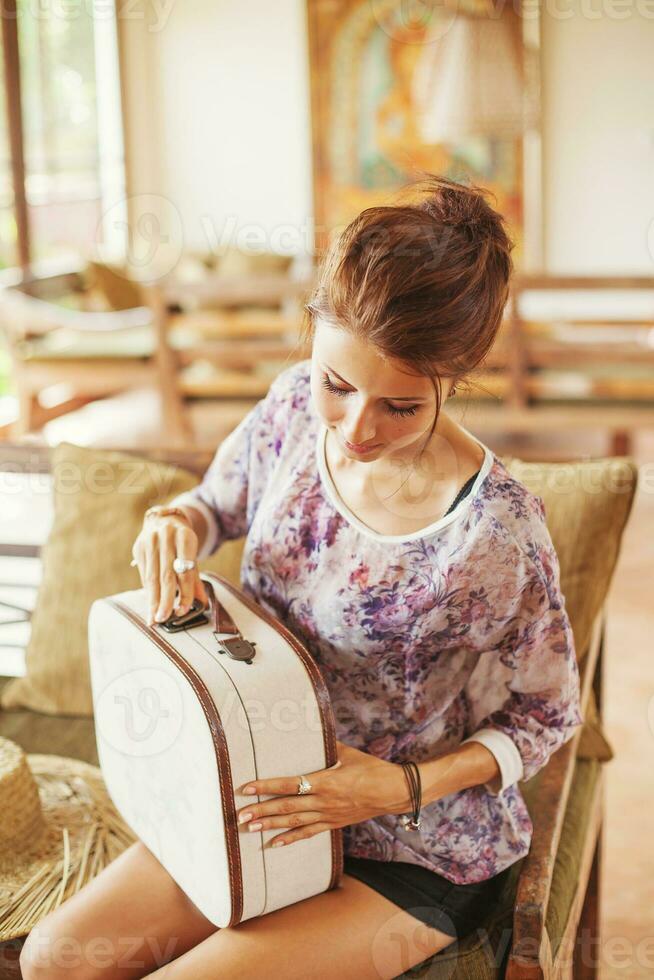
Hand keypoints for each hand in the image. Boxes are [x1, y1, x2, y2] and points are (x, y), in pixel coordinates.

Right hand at [131, 512, 207, 624]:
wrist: (164, 519)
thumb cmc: (182, 542)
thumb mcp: (192, 554)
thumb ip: (195, 578)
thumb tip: (201, 603)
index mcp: (185, 537)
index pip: (185, 571)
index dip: (184, 593)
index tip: (182, 611)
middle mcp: (166, 537)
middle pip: (166, 575)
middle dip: (165, 600)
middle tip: (164, 619)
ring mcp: (150, 541)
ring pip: (152, 577)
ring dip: (153, 600)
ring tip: (155, 618)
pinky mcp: (138, 547)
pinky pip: (143, 574)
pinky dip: (148, 591)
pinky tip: (150, 603)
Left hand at [235, 740, 410, 847]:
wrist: (395, 792)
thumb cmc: (373, 769)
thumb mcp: (349, 753)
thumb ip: (328, 745)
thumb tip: (312, 730)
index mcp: (325, 781)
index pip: (289, 784)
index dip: (266, 786)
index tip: (247, 788)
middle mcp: (324, 801)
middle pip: (286, 807)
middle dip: (261, 811)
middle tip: (239, 815)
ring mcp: (329, 815)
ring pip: (294, 822)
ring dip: (270, 826)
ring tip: (249, 828)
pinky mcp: (334, 824)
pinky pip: (309, 833)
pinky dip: (290, 839)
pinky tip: (273, 843)